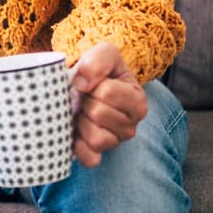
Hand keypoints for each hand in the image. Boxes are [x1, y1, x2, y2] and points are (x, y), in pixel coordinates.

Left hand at [70, 42, 147, 167]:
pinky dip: (78, 146)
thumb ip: (98, 60)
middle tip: (84, 98)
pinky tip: (75, 131)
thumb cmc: (97, 70)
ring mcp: (116, 142)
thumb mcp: (104, 53)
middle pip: (98, 114)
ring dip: (81, 122)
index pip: (107, 92)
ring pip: (96, 138)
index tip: (90, 82)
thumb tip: (82, 84)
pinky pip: (90, 159)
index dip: (90, 84)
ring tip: (81, 112)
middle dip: (84, 102)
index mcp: (137, 100)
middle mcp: (131, 125)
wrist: (83, 84)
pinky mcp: (98, 155)